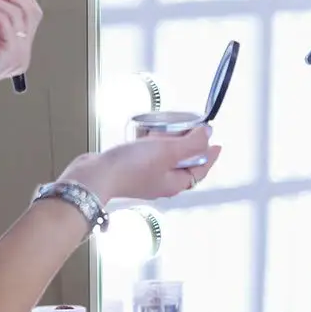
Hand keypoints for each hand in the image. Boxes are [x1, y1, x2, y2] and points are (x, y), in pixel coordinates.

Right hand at [61, 125, 221, 205]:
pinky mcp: (130, 169)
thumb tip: (208, 134)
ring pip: (165, 157)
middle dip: (189, 145)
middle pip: (183, 162)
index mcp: (175, 183)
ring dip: (169, 142)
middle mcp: (162, 183)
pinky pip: (147, 154)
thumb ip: (191, 144)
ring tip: (170, 128)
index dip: (209, 155)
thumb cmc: (131, 166)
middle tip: (193, 129)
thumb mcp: (168, 151)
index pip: (200, 169)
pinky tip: (146, 132)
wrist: (94, 176)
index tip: (216, 143)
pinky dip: (151, 143)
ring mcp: (145, 177)